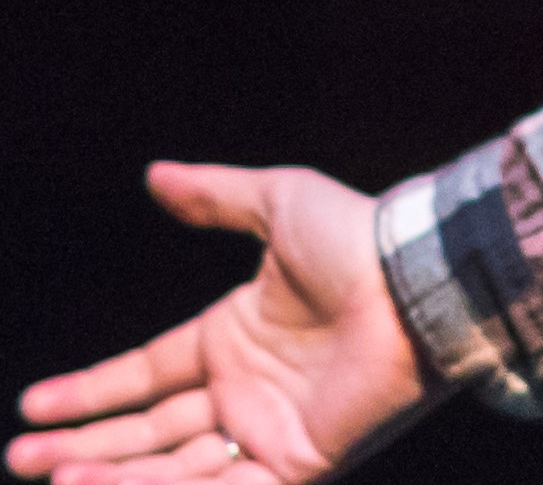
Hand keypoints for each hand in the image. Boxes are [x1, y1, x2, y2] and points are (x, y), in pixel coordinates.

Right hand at [9, 164, 442, 482]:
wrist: (418, 279)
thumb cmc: (358, 236)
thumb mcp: (280, 201)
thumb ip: (217, 194)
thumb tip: (155, 174)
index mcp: (234, 337)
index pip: (144, 374)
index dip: (88, 392)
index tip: (31, 407)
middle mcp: (243, 390)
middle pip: (146, 432)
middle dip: (81, 449)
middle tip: (18, 461)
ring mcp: (266, 430)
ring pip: (170, 471)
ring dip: (109, 477)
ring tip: (53, 477)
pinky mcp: (294, 463)